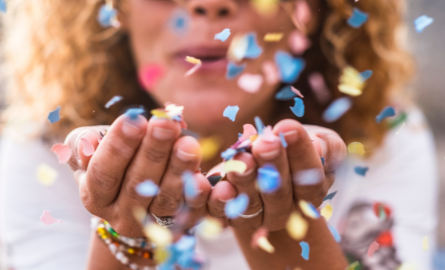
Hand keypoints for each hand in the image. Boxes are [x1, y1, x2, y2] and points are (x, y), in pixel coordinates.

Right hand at [65, 114, 210, 236]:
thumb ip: (83, 144)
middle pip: (138, 186)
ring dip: (179, 171)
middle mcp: (121, 216)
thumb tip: (89, 141)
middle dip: (153, 152)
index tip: (134, 119)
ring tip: (189, 143)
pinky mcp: (180, 226)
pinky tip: (207, 179)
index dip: (118, 147)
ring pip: (166, 200)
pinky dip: (200, 197)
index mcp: (95, 196)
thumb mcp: (89, 151)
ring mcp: (152, 225)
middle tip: (167, 123)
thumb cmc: (111, 161)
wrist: (134, 195)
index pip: (103, 172)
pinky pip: (192, 213)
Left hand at [207, 119, 346, 230]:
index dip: (301, 153)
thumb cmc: (296, 146)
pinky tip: (218, 185)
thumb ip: (327, 145)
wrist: (265, 159)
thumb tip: (318, 146)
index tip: (288, 127)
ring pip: (251, 203)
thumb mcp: (320, 141)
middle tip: (266, 142)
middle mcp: (285, 210)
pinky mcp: (229, 215)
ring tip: (242, 156)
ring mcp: (257, 216)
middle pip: (279, 192)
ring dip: (245, 180)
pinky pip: (222, 213)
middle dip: (272, 164)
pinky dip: (219, 201)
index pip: (310, 178)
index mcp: (312, 192)